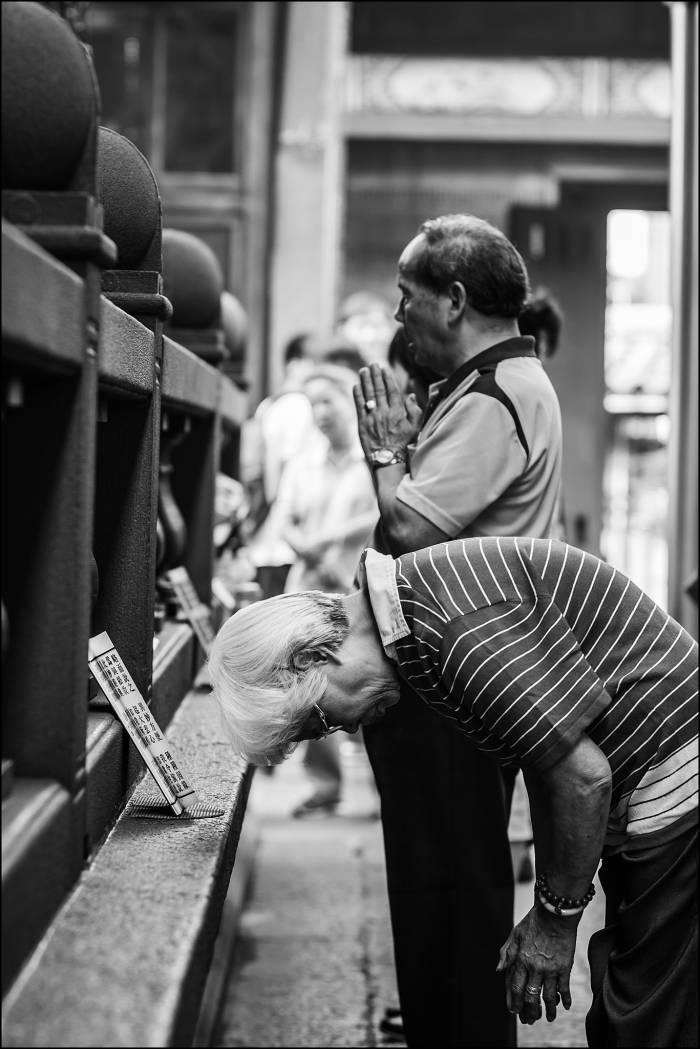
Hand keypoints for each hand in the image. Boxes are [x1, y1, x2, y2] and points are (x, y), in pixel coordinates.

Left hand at [353, 363, 421, 460]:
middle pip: (379, 389)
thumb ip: (414, 410)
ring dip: (365, 381)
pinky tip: (356, 386)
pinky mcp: (362, 424)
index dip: (387, 378)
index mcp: (398, 412)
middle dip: (375, 375)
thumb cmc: (403, 444)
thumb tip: (411, 395)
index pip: (392, 390)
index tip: (384, 368)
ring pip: (368, 395)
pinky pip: (359, 406)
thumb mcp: (414, 428)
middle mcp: (384, 413)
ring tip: (363, 370)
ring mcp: (372, 418)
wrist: (388, 460)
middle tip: (372, 364)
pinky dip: (357, 395)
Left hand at [496, 905, 577, 1025]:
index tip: (513, 1011)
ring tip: (548, 1018)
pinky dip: (565, 1000)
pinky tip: (565, 1006)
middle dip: (529, 1012)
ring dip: (547, 1010)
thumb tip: (499, 970)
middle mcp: (534, 967)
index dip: (513, 1002)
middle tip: (529, 1021)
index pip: (514, 987)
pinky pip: (564, 988)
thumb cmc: (534, 922)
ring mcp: (550, 969)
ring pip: (547, 997)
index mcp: (520, 959)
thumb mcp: (514, 934)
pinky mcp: (564, 967)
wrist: (554, 913)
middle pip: (530, 996)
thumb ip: (506, 953)